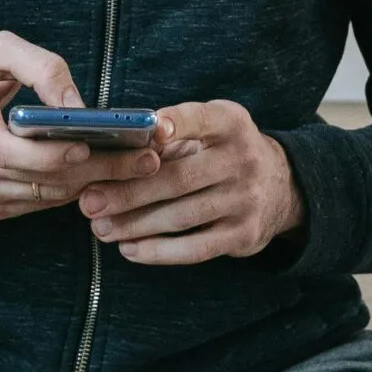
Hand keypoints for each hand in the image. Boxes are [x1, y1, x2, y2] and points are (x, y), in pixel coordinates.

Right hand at [0, 32, 162, 223]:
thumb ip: (40, 67)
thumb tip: (80, 106)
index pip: (3, 150)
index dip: (47, 155)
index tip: (87, 147)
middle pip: (36, 178)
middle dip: (95, 170)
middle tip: (146, 159)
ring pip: (45, 195)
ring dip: (95, 184)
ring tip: (141, 166)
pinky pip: (41, 203)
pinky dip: (76, 190)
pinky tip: (111, 176)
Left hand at [76, 99, 305, 266]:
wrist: (282, 186)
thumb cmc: (223, 152)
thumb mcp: (211, 129)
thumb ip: (172, 136)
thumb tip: (114, 151)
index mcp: (230, 123)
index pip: (200, 120)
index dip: (176, 124)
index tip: (146, 130)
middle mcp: (243, 159)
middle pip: (178, 178)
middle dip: (129, 192)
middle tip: (89, 202)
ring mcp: (246, 200)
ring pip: (182, 216)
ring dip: (135, 225)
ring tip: (100, 228)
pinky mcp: (244, 235)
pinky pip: (195, 248)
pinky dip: (159, 252)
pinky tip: (130, 249)